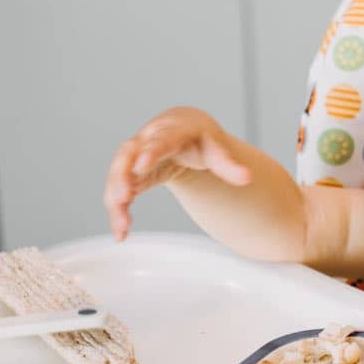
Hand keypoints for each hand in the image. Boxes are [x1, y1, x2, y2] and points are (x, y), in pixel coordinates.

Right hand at [104, 106, 251, 240]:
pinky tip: (121, 233)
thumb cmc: (199, 139)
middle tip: (122, 198)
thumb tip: (247, 178)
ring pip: (118, 175)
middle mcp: (147, 140)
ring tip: (122, 226)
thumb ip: (229, 164)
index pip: (160, 140)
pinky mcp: (129, 173)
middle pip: (129, 156)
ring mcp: (135, 156)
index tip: (142, 165)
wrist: (183, 132)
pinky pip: (118, 190)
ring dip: (116, 199)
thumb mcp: (216, 149)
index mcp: (171, 130)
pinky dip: (117, 211)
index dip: (150, 152)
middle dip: (122, 176)